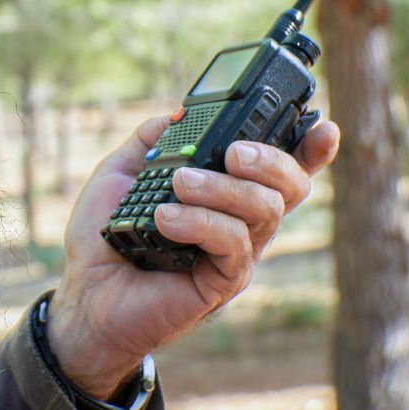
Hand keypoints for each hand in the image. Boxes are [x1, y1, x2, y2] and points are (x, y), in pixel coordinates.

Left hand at [48, 114, 341, 398]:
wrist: (84, 294)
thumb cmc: (105, 237)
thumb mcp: (121, 174)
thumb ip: (151, 140)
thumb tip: (179, 115)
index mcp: (228, 191)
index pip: (283, 166)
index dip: (312, 148)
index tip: (324, 127)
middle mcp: (243, 222)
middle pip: (290, 187)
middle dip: (272, 160)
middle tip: (233, 152)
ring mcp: (237, 254)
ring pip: (264, 210)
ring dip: (223, 189)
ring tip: (178, 184)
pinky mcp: (223, 283)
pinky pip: (235, 245)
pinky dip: (202, 222)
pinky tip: (165, 218)